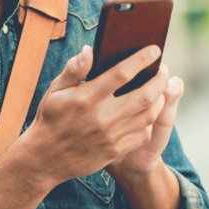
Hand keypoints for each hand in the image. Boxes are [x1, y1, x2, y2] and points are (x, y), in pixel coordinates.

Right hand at [20, 44, 169, 185]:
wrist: (44, 158)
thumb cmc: (51, 118)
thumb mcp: (55, 90)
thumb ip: (74, 69)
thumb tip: (90, 50)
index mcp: (86, 98)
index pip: (122, 73)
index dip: (142, 59)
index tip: (154, 49)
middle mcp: (101, 117)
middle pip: (145, 95)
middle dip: (160, 79)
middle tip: (163, 70)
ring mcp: (110, 136)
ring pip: (148, 116)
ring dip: (159, 100)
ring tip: (160, 90)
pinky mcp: (114, 151)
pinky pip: (142, 135)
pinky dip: (150, 122)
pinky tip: (148, 112)